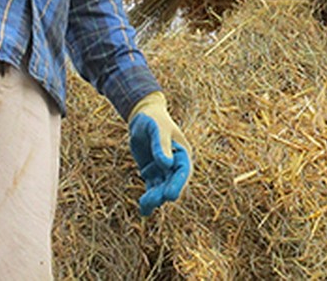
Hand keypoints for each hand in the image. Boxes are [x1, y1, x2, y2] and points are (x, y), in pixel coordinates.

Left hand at [128, 91, 191, 213]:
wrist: (142, 117)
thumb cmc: (153, 119)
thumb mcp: (156, 129)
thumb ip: (162, 146)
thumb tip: (167, 164)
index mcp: (182, 152)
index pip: (183, 170)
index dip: (178, 183)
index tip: (170, 196)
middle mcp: (175, 163)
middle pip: (172, 182)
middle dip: (164, 193)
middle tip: (153, 202)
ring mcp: (163, 169)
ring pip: (162, 188)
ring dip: (155, 198)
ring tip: (144, 206)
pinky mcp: (152, 173)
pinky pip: (152, 188)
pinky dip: (148, 198)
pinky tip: (144, 210)